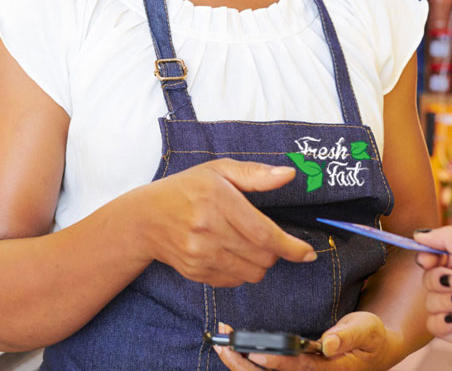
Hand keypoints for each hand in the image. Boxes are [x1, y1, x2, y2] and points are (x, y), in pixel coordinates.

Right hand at [134, 159, 315, 286]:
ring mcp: (200, 254)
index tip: (307, 253)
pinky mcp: (196, 272)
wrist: (145, 218)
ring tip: (247, 244)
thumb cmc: (185, 189)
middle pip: (262, 257)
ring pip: (251, 273)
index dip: (291, 247)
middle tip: (266, 238)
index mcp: (217, 200)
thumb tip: (288, 175)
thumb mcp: (218, 171)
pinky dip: (241, 271)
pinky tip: (230, 253)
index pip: (264, 233)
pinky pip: (234, 281)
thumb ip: (255, 174)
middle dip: (275, 252)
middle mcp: (208, 230)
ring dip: (260, 263)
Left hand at [214, 314, 402, 369]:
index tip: (256, 354)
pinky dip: (246, 363)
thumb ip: (347, 335)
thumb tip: (327, 344)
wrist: (373, 349)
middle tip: (225, 346)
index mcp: (330, 370)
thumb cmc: (369, 337)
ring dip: (241, 364)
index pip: (300, 368)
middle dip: (246, 366)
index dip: (277, 362)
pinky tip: (231, 350)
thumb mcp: (366, 329)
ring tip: (221, 345)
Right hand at [413, 226, 451, 361]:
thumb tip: (418, 235)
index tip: (428, 259)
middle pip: (429, 279)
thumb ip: (446, 237)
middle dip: (439, 278)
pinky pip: (434, 325)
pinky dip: (442, 320)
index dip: (428, 258)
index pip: (437, 259)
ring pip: (430, 301)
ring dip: (445, 299)